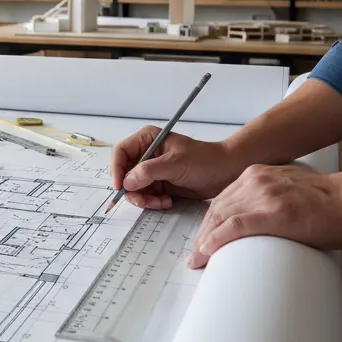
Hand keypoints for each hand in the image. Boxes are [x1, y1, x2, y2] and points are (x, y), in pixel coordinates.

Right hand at [110, 127, 242, 209]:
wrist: (225, 173)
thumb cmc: (205, 160)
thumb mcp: (175, 163)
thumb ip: (149, 171)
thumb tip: (127, 182)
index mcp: (147, 140)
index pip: (120, 153)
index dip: (116, 170)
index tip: (120, 186)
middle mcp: (146, 154)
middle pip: (124, 174)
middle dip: (132, 190)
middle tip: (144, 201)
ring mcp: (151, 170)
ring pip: (133, 188)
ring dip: (144, 199)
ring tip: (161, 202)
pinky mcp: (158, 184)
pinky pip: (145, 196)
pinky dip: (152, 202)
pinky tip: (167, 201)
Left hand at [187, 163, 341, 268]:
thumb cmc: (331, 201)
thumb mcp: (290, 191)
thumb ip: (270, 201)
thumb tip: (259, 227)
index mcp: (258, 175)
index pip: (223, 199)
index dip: (209, 222)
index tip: (203, 239)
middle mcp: (255, 182)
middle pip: (216, 209)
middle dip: (203, 234)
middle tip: (196, 255)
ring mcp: (263, 196)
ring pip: (220, 218)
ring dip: (205, 242)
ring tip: (198, 260)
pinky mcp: (273, 213)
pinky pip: (234, 227)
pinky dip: (217, 240)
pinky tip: (207, 251)